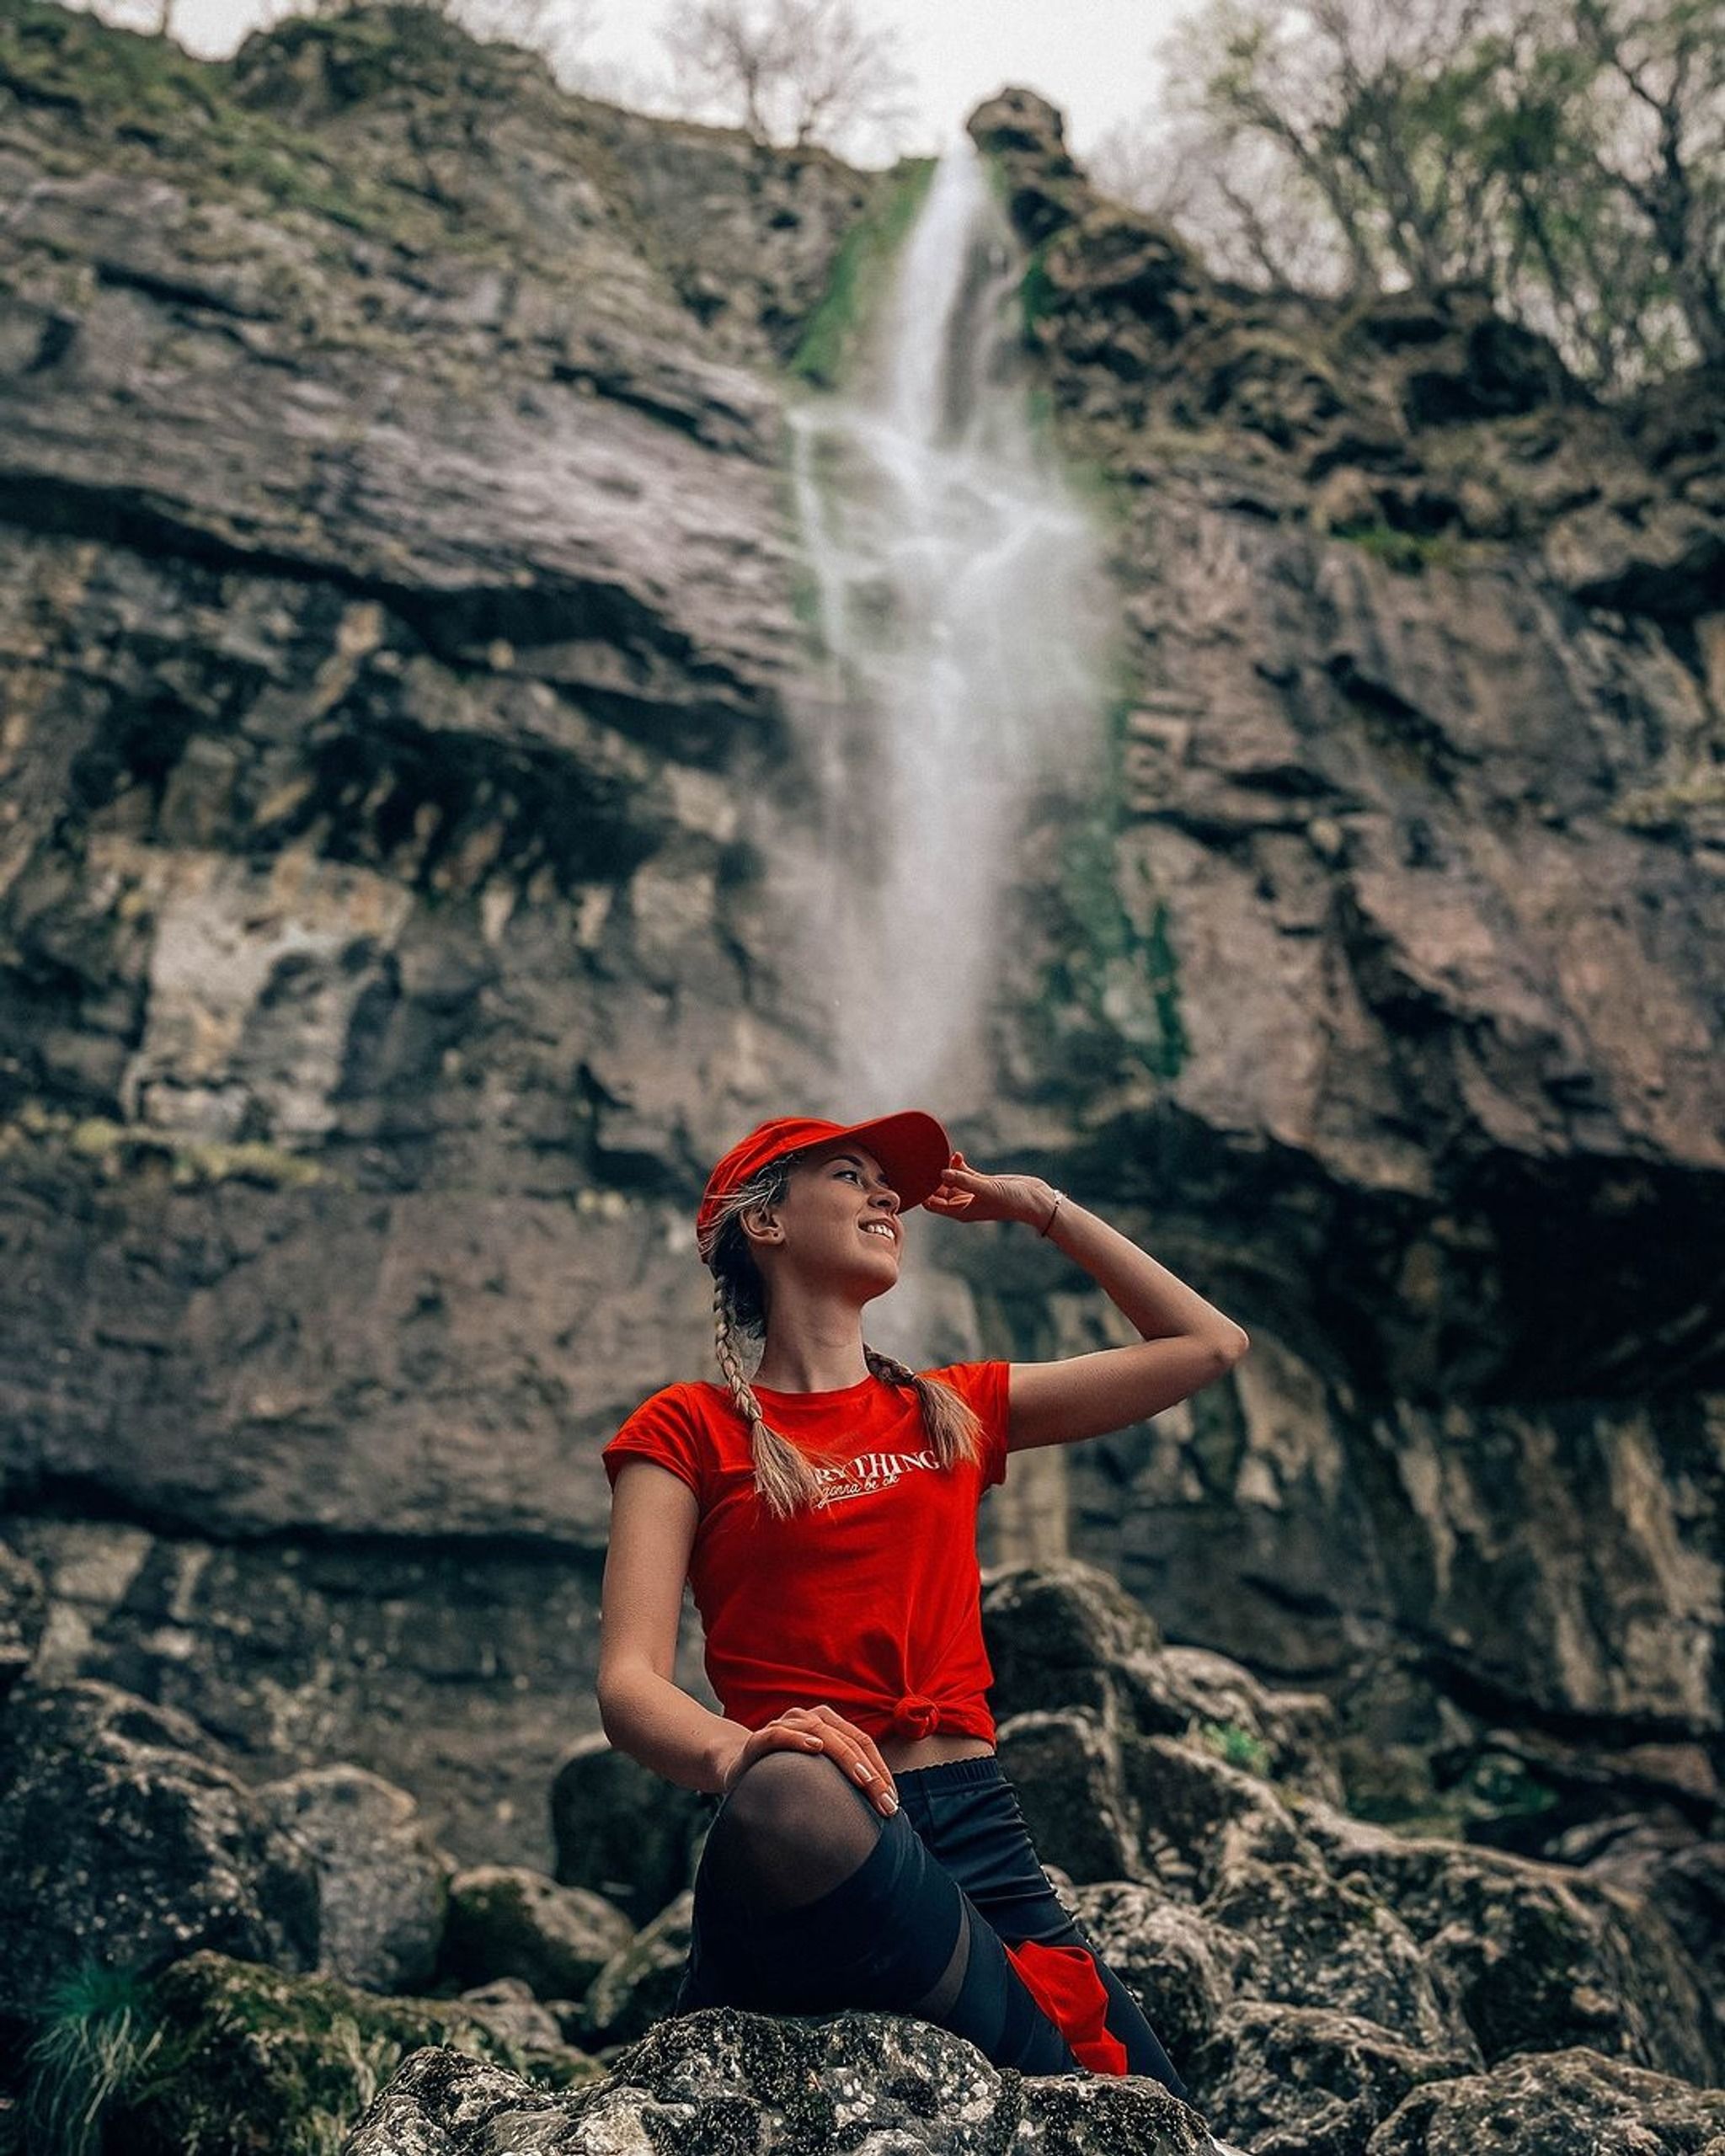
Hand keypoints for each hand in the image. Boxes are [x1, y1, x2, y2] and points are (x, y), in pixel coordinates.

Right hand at [719, 1704, 899, 1814]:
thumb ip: (843, 1780)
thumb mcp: (818, 1774)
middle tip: (886, 1805)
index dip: (881, 1770)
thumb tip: (883, 1808)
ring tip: (864, 1781)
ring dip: (846, 1757)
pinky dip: (799, 1739)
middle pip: (849, 1741)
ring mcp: (786, 1724)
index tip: (894, 1802)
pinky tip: (815, 1749)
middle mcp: (810, 1717)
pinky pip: (781, 1734)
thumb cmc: (786, 1771)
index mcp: (829, 1723)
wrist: (738, 1765)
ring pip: (823, 1733)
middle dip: (871, 1775)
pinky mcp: (761, 1737)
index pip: (863, 1743)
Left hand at [923, 1150, 1053, 1229]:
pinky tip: (957, 1155)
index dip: (922, 1192)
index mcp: (959, 1211)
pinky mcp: (981, 1183)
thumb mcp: (985, 1189)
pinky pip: (963, 1173)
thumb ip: (964, 1180)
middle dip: (930, 1178)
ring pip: (950, 1180)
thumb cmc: (1011, 1201)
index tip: (916, 1176)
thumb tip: (942, 1172)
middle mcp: (963, 1203)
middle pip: (938, 1191)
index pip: (931, 1203)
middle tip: (922, 1160)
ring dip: (945, 1168)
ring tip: (940, 1154)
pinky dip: (958, 1165)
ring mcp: (972, 1193)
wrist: (1034, 1200)